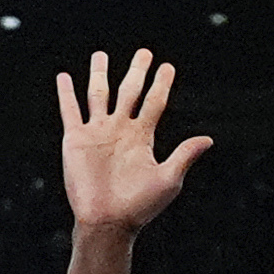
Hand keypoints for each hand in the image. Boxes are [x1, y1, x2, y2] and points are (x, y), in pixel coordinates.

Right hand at [60, 52, 208, 235]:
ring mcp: (97, 133)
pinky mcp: (76, 140)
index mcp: (142, 137)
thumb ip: (185, 155)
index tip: (167, 66)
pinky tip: (64, 77)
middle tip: (144, 52)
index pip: (154, 103)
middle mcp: (120, 130)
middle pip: (129, 92)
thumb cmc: (140, 206)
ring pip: (98, 94)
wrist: (108, 221)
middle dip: (136, 72)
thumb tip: (209, 139)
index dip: (161, 84)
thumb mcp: (168, 179)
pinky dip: (66, 93)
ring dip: (99, 74)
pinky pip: (70, 111)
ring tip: (101, 55)